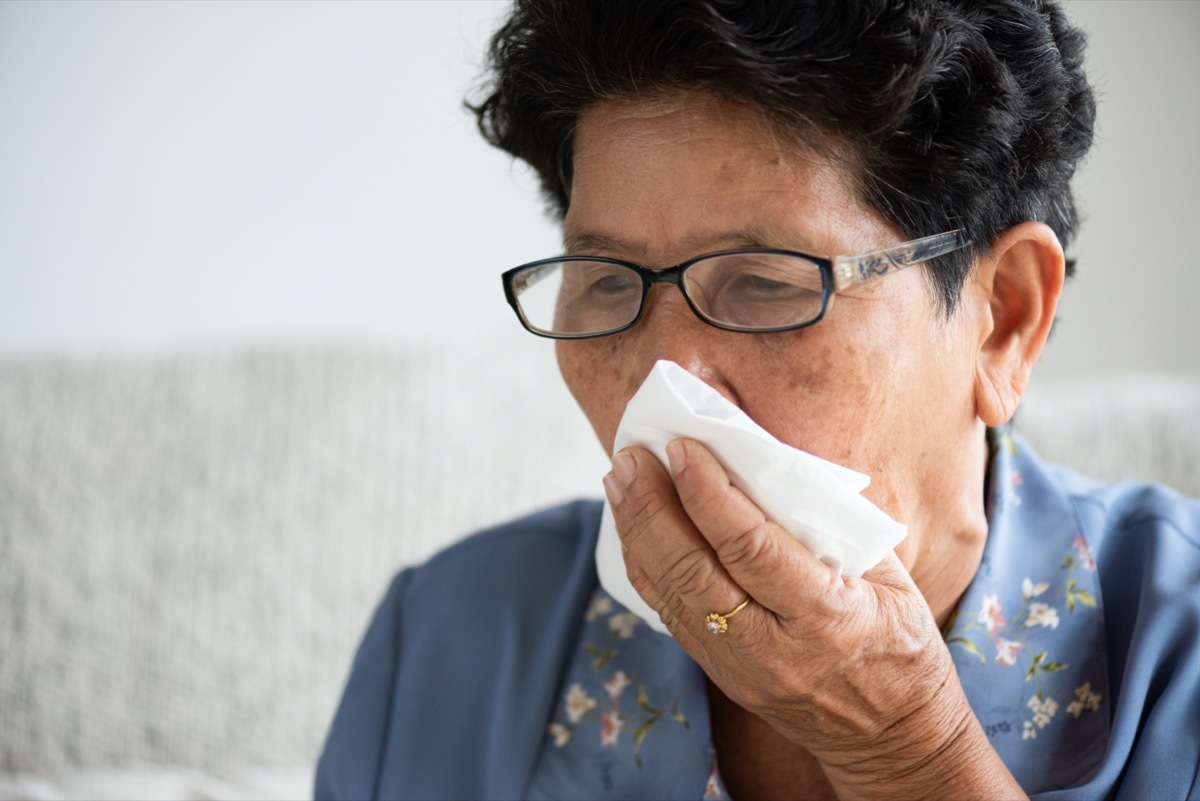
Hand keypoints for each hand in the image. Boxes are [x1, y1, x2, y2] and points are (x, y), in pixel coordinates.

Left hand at [602, 438, 1023, 799]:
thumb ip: (829, 523)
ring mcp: (740, 669)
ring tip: (620, 479)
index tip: (683, 445)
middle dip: (653, 505)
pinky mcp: (720, 675)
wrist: (891, 735)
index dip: (708, 492)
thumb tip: (765, 455)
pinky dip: (644, 564)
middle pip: (693, 569)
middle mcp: (774, 649)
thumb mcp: (887, 578)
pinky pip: (669, 613)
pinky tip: (632, 527)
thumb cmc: (897, 641)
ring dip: (637, 529)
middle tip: (632, 456)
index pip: (750, 546)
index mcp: (826, 617)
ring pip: (671, 592)